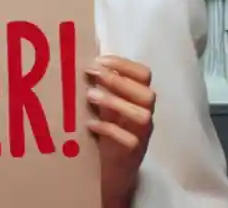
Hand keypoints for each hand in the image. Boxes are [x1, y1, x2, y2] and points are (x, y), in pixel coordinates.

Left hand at [86, 56, 154, 207]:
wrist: (108, 168)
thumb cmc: (103, 128)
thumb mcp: (103, 103)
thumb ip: (99, 85)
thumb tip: (79, 58)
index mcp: (138, 97)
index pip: (144, 74)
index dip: (124, 65)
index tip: (98, 61)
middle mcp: (145, 114)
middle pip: (147, 94)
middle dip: (118, 81)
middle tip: (91, 75)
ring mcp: (142, 135)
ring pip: (143, 116)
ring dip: (115, 102)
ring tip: (89, 96)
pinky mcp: (133, 153)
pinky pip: (130, 141)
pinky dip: (109, 129)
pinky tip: (90, 124)